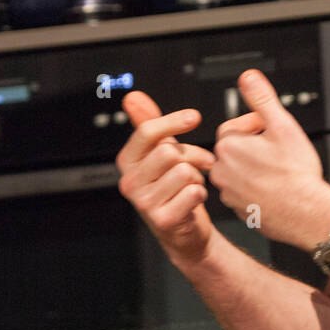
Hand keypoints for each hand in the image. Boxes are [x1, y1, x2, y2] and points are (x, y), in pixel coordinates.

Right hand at [116, 91, 216, 264]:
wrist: (185, 232)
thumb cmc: (173, 188)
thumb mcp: (159, 152)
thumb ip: (148, 123)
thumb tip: (133, 97)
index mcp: (127, 162)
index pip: (147, 132)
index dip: (173, 121)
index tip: (193, 117)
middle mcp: (131, 182)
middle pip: (169, 152)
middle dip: (191, 156)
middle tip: (200, 163)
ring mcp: (144, 203)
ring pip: (184, 172)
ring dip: (197, 177)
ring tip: (193, 184)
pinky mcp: (163, 219)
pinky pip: (193, 192)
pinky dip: (201, 193)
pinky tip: (193, 199)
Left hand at [209, 69, 326, 244]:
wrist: (306, 212)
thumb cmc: (296, 174)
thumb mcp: (282, 125)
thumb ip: (261, 98)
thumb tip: (248, 77)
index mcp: (229, 147)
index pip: (233, 128)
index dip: (254, 126)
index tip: (270, 130)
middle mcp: (223, 171)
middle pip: (235, 151)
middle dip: (254, 148)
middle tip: (277, 151)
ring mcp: (229, 194)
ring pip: (239, 173)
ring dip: (254, 168)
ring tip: (277, 170)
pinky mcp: (239, 210)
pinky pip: (244, 194)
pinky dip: (256, 189)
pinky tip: (276, 189)